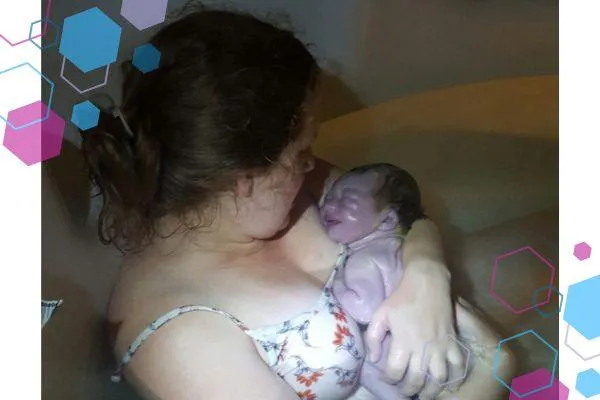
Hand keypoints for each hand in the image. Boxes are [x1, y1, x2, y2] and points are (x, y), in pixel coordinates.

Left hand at [365, 261, 465, 399]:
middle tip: (405, 390)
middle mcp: (422, 348)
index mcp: (403, 342)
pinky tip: (448, 385)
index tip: (387, 378)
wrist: (427, 283)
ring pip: (438, 379)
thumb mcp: (380, 314)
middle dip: (408, 390)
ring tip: (424, 393)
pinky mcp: (453, 342)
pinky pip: (458, 367)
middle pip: (416, 381)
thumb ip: (373, 337)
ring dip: (430, 391)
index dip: (389, 379)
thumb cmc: (401, 298)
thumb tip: (374, 358)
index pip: (395, 372)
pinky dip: (455, 379)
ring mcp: (440, 347)